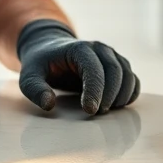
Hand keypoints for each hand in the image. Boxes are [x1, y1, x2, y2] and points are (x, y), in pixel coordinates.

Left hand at [16, 19, 140, 114]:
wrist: (51, 49)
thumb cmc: (41, 64)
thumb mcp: (29, 76)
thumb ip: (36, 89)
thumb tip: (49, 105)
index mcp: (80, 48)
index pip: (93, 69)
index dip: (95, 91)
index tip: (89, 111)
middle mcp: (100, 49)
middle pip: (115, 72)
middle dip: (110, 96)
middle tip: (97, 114)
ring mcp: (111, 56)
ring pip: (127, 75)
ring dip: (122, 96)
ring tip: (106, 111)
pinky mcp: (118, 66)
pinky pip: (132, 80)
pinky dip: (130, 94)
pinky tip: (118, 106)